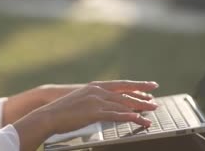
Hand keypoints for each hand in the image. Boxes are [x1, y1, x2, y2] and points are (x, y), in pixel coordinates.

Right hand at [12, 80, 158, 150]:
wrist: (49, 115)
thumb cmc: (63, 111)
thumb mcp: (81, 100)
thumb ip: (95, 100)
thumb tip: (106, 105)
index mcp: (95, 86)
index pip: (121, 84)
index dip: (137, 85)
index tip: (150, 85)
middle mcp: (97, 91)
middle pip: (125, 93)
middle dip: (142, 97)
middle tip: (155, 101)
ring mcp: (96, 101)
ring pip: (124, 104)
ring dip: (140, 108)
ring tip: (152, 111)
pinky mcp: (94, 112)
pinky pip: (117, 115)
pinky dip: (130, 117)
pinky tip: (139, 120)